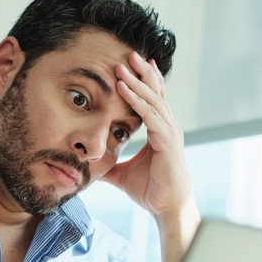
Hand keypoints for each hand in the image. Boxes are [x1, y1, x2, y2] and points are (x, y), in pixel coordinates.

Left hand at [102, 52, 193, 220]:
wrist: (167, 209)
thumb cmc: (151, 192)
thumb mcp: (123, 175)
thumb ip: (110, 165)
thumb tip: (91, 164)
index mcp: (161, 131)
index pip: (152, 100)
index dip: (143, 81)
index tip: (132, 64)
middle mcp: (168, 127)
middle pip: (155, 93)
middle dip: (142, 72)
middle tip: (129, 52)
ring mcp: (170, 133)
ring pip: (152, 100)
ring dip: (136, 81)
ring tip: (122, 64)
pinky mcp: (168, 141)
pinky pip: (150, 115)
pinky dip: (136, 100)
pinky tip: (123, 88)